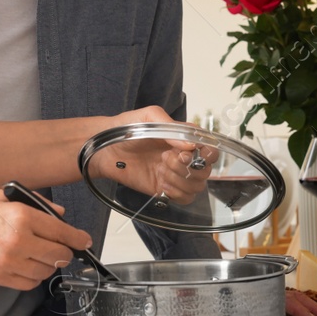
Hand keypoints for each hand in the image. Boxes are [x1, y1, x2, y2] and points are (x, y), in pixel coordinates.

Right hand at [0, 190, 91, 289]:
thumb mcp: (0, 197)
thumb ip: (33, 203)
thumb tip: (57, 213)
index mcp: (20, 216)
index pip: (62, 231)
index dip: (78, 238)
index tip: (84, 241)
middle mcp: (18, 241)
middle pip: (59, 255)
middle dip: (65, 253)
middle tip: (62, 249)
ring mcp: (9, 262)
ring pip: (46, 271)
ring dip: (48, 265)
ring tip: (39, 255)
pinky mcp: (0, 278)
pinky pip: (29, 283)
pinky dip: (33, 277)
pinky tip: (26, 266)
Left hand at [92, 106, 214, 204]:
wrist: (105, 149)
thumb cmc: (126, 128)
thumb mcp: (149, 116)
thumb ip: (171, 127)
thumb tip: (190, 144)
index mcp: (186, 139)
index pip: (210, 150)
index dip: (204, 155)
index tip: (185, 152)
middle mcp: (185, 158)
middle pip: (206, 172)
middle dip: (188, 168)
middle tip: (165, 159)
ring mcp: (176, 175)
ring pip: (196, 187)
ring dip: (180, 180)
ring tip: (161, 169)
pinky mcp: (165, 189)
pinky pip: (184, 199)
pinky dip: (176, 193)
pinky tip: (161, 183)